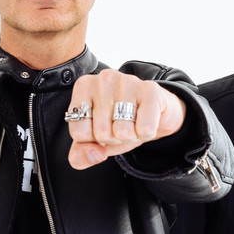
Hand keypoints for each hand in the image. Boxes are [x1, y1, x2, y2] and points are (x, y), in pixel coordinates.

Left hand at [66, 69, 185, 169]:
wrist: (155, 113)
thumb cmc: (119, 123)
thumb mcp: (94, 141)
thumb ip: (81, 154)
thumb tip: (95, 154)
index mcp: (83, 87)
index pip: (79, 133)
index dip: (93, 139)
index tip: (101, 126)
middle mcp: (103, 79)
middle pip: (101, 133)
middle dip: (113, 137)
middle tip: (120, 124)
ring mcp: (127, 81)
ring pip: (122, 132)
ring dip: (130, 136)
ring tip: (133, 122)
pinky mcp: (150, 89)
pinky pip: (144, 129)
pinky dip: (146, 133)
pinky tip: (146, 120)